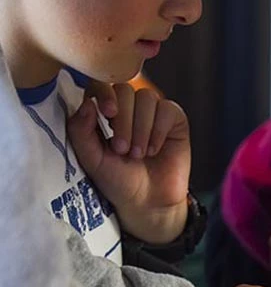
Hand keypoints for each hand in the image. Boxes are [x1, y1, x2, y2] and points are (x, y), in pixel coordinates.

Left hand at [68, 81, 189, 244]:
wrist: (148, 202)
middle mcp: (129, 108)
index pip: (101, 84)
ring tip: (139, 154)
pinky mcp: (174, 121)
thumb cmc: (119, 181)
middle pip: (125, 90)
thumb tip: (86, 102)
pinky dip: (158, 130)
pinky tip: (154, 150)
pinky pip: (167, 110)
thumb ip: (80, 131)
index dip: (104, 93)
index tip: (107, 113)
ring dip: (141, 129)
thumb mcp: (91, 159)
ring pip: (146, 98)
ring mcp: (152, 113)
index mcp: (104, 111)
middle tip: (123, 150)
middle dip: (124, 121)